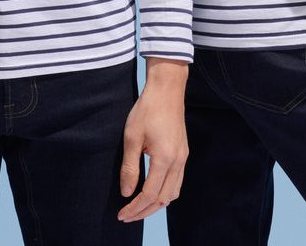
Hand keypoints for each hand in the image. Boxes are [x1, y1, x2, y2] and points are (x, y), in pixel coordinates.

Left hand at [117, 58, 188, 222]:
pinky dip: (165, 192)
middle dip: (145, 211)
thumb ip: (129, 167)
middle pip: (163, 199)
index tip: (121, 214)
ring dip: (156, 204)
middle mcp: (178, 161)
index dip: (135, 208)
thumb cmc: (147, 109)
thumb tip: (127, 193)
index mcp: (165, 159)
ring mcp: (183, 157)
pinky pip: (177, 181)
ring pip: (173, 193)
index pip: (149, 194)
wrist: (167, 89)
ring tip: (138, 207)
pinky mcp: (183, 152)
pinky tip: (153, 191)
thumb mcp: (131, 137)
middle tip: (127, 216)